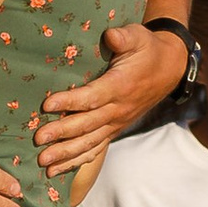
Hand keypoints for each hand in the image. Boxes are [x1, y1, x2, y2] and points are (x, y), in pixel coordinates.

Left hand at [32, 21, 185, 179]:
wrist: (169, 69)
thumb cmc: (147, 50)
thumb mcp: (138, 37)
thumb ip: (123, 37)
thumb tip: (110, 35)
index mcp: (121, 86)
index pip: (92, 97)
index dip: (70, 101)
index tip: (47, 105)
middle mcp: (118, 109)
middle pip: (87, 125)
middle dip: (62, 133)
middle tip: (38, 139)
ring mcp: (116, 123)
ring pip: (89, 142)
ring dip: (66, 154)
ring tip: (43, 162)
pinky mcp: (114, 129)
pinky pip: (95, 149)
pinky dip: (77, 161)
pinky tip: (58, 170)